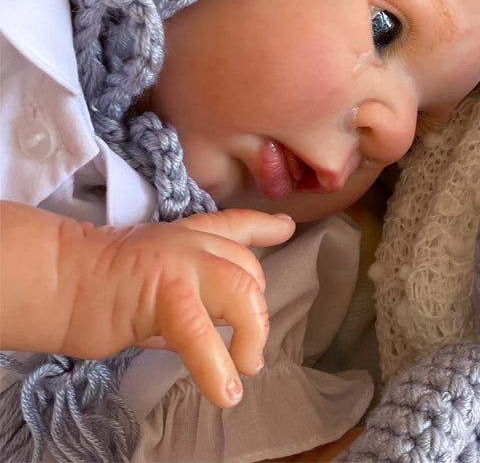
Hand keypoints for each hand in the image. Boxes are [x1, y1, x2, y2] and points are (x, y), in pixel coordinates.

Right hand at [59, 208, 294, 407]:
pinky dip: (217, 366)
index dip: (265, 227)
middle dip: (256, 314)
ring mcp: (181, 262)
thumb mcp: (154, 283)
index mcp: (188, 235)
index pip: (236, 224)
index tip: (286, 227)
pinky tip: (225, 391)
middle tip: (248, 351)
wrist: (58, 280)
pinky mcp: (163, 292)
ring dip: (252, 334)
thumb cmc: (98, 289)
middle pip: (249, 269)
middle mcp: (192, 241)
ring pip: (241, 290)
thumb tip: (216, 328)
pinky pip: (202, 332)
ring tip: (246, 368)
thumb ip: (189, 296)